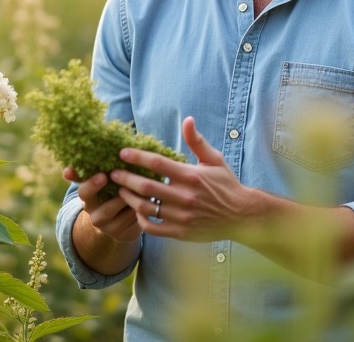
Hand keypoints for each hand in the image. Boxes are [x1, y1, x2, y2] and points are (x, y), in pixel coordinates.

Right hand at [64, 167, 142, 244]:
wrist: (121, 224)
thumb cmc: (111, 195)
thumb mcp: (99, 185)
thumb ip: (87, 175)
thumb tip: (65, 171)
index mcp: (88, 200)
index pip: (84, 192)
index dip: (91, 185)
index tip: (102, 175)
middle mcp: (95, 216)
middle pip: (102, 208)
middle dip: (109, 194)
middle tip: (115, 181)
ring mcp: (110, 228)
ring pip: (122, 212)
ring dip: (132, 198)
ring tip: (143, 185)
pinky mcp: (123, 235)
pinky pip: (134, 219)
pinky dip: (142, 208)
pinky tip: (150, 198)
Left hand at [110, 116, 260, 241]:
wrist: (241, 216)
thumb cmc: (226, 185)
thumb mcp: (214, 160)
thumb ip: (197, 141)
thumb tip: (188, 119)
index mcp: (191, 176)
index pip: (157, 163)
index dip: (137, 157)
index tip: (122, 153)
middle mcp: (185, 196)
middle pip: (146, 186)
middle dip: (125, 178)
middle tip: (112, 173)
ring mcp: (181, 217)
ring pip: (146, 207)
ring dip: (129, 198)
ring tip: (121, 190)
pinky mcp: (180, 232)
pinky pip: (153, 227)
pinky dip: (141, 219)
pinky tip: (137, 211)